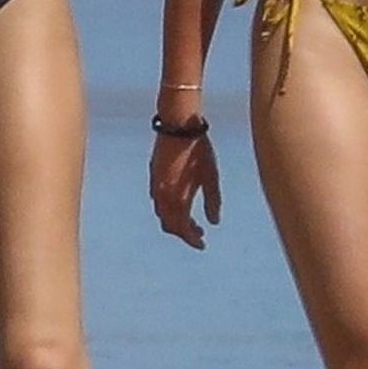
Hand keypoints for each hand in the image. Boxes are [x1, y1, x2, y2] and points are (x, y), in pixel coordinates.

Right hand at [149, 131, 221, 249]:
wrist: (178, 124)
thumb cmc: (199, 150)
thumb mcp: (211, 177)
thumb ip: (213, 202)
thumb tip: (214, 222)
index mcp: (177, 199)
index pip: (182, 229)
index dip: (192, 240)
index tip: (203, 244)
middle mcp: (163, 195)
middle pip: (169, 224)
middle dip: (183, 232)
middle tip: (199, 233)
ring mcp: (155, 184)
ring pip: (162, 212)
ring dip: (175, 220)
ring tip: (191, 219)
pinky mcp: (153, 173)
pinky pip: (158, 199)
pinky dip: (168, 207)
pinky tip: (180, 200)